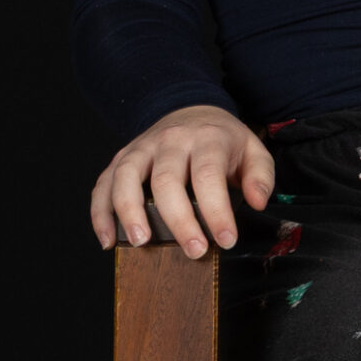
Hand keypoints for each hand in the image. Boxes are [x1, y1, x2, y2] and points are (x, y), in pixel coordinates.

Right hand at [89, 104, 273, 257]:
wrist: (192, 109)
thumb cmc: (222, 140)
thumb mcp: (252, 150)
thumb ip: (261, 175)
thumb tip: (258, 201)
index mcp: (207, 138)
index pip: (209, 176)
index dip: (216, 211)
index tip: (226, 240)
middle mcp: (171, 140)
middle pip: (167, 180)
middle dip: (179, 220)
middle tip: (193, 251)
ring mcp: (141, 148)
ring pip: (126, 178)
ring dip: (130, 213)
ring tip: (142, 243)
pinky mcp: (120, 159)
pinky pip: (102, 185)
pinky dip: (100, 214)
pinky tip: (108, 240)